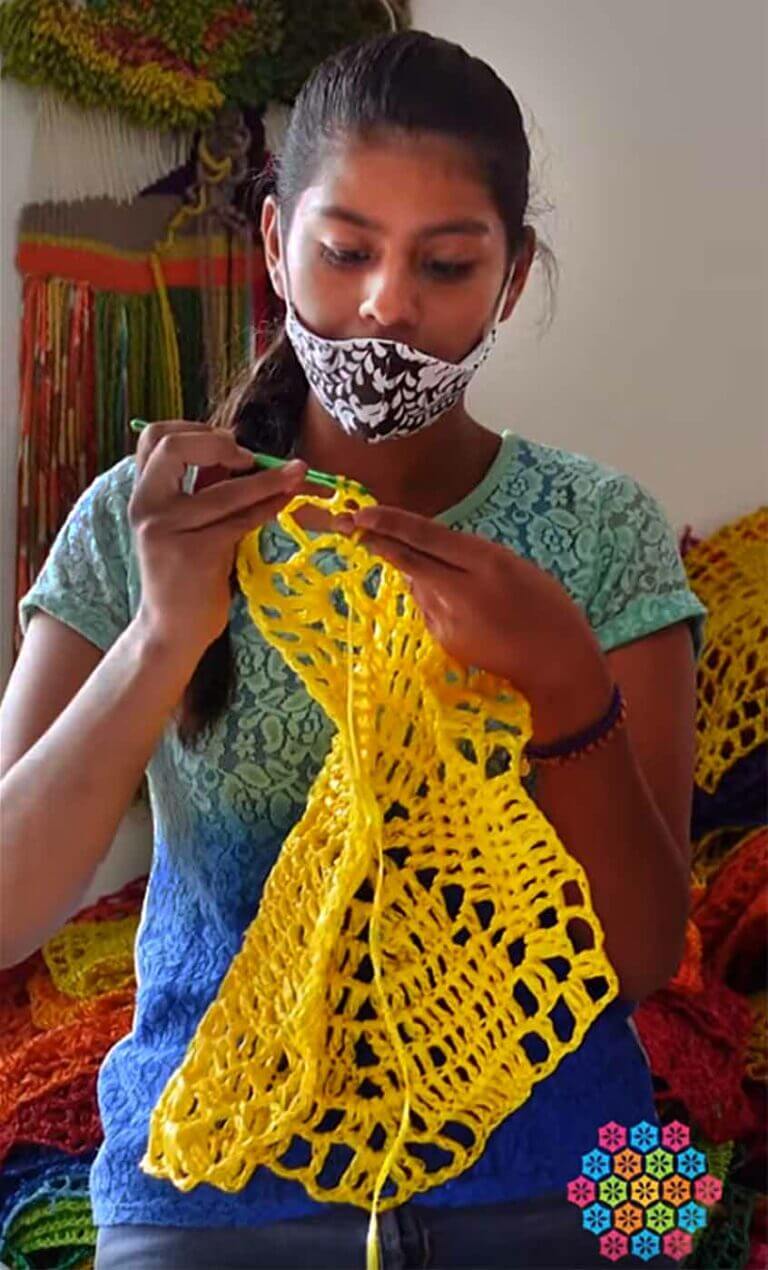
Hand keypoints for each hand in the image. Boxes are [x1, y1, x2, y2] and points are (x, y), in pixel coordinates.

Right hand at [129, 421, 306, 656]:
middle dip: (219, 442)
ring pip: (225, 489)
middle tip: (250, 456)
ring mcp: (168, 531)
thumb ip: (199, 487)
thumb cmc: (184, 572)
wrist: (172, 629)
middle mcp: (147, 508)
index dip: (194, 429)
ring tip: (298, 472)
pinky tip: (287, 500)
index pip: (154, 437)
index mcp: (142, 494)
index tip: (227, 443)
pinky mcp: (197, 555)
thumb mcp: (183, 522)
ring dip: (268, 478)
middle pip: (173, 448)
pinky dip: (270, 505)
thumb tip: (236, 448)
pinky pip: (242, 520)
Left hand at [337, 504, 611, 733]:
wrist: (556, 663)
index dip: (390, 523)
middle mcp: (460, 590)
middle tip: (347, 523)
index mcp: (486, 562)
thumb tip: (426, 551)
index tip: (362, 512)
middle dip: (375, 540)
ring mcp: (448, 619)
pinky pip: (427, 608)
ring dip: (415, 571)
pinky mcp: (444, 641)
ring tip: (448, 577)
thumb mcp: (513, 568)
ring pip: (417, 583)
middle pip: (407, 560)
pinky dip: (432, 597)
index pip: (426, 537)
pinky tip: (460, 605)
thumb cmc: (546, 608)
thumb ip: (469, 557)